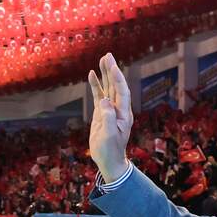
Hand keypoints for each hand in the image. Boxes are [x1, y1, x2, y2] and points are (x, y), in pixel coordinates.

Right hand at [87, 52, 132, 182]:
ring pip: (108, 88)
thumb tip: (104, 100)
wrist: (109, 161)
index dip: (118, 78)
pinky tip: (92, 75)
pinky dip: (96, 86)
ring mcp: (110, 110)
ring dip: (105, 74)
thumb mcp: (109, 135)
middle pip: (116, 86)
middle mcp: (119, 109)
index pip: (122, 91)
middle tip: (108, 55)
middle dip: (112, 70)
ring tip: (102, 59)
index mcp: (124, 114)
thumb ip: (108, 117)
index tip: (112, 66)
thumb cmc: (110, 151)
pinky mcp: (102, 114)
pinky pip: (99, 96)